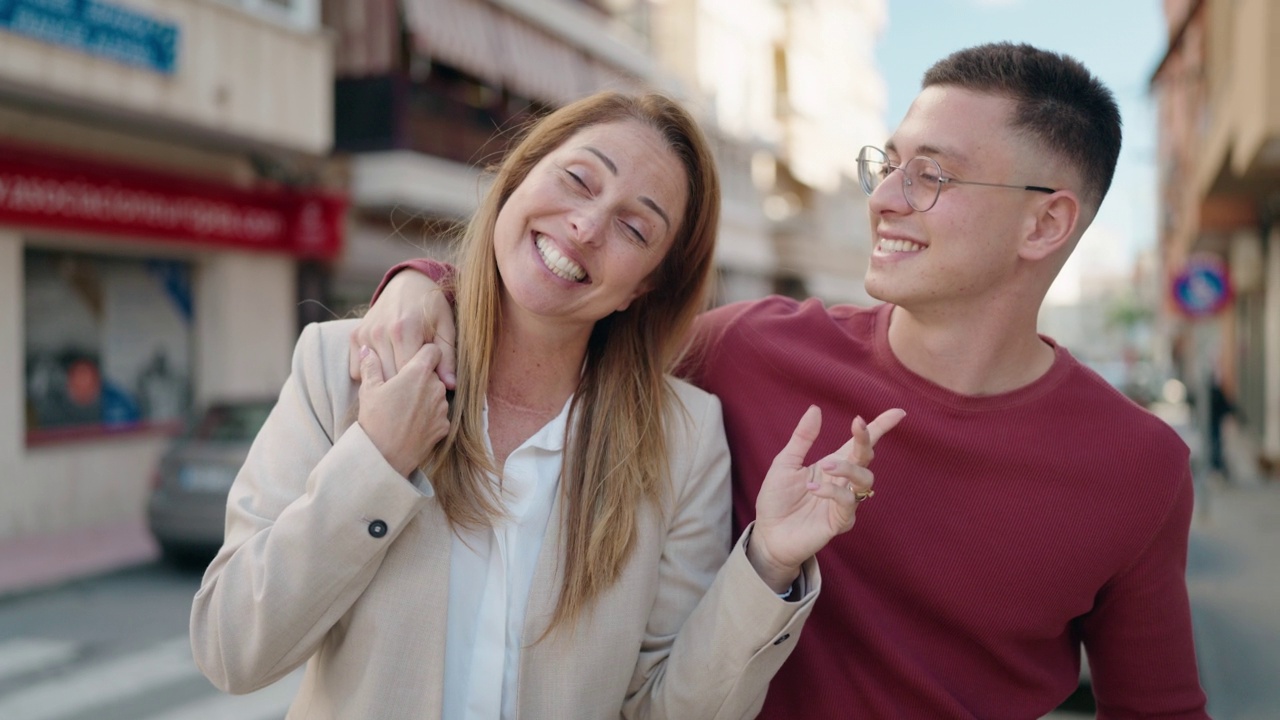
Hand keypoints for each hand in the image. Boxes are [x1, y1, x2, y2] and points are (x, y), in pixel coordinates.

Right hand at [348, 270, 456, 388]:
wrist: (409, 283)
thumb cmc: (433, 307)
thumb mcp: (446, 327)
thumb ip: (446, 357)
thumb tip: (450, 385)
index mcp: (404, 330)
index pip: (408, 374)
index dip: (420, 383)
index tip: (429, 381)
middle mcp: (380, 332)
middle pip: (390, 378)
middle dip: (404, 385)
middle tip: (417, 380)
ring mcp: (365, 334)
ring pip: (373, 376)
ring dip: (387, 381)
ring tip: (402, 376)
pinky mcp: (355, 335)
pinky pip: (356, 370)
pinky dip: (371, 374)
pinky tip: (387, 367)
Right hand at [356, 344, 450, 476]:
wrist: (384, 456)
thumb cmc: (375, 420)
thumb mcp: (368, 389)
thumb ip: (371, 365)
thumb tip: (368, 350)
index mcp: (419, 373)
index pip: (433, 350)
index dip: (423, 352)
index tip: (412, 359)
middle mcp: (436, 387)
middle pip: (434, 373)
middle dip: (421, 377)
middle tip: (401, 388)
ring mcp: (442, 407)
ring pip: (437, 393)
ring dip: (426, 396)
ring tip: (404, 407)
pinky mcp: (444, 426)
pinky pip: (438, 413)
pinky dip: (429, 415)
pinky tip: (412, 422)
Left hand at [747, 405, 905, 591]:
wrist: (768, 533)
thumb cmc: (777, 498)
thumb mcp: (786, 462)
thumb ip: (802, 438)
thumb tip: (816, 409)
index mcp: (833, 464)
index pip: (861, 444)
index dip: (881, 427)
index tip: (898, 412)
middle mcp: (843, 481)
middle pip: (867, 458)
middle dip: (866, 439)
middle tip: (857, 423)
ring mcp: (845, 502)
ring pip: (865, 480)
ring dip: (848, 467)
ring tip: (825, 465)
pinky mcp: (841, 521)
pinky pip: (847, 503)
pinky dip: (832, 491)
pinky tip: (812, 488)